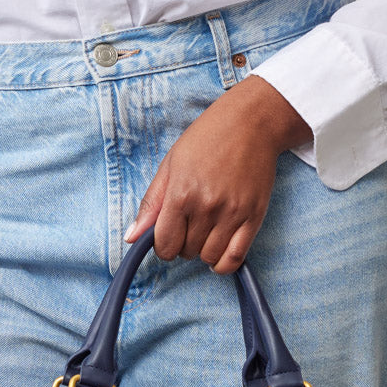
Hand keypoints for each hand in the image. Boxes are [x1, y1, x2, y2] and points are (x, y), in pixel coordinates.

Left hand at [124, 73, 311, 272]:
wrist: (251, 123)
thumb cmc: (207, 139)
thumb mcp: (170, 165)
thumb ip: (151, 204)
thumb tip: (131, 237)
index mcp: (181, 193)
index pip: (165, 244)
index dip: (162, 246)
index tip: (167, 236)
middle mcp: (207, 207)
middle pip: (186, 251)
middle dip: (183, 244)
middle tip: (189, 225)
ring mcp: (233, 213)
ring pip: (209, 257)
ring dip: (203, 251)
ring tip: (205, 232)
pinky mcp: (255, 217)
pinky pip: (236, 258)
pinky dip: (224, 263)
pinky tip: (220, 249)